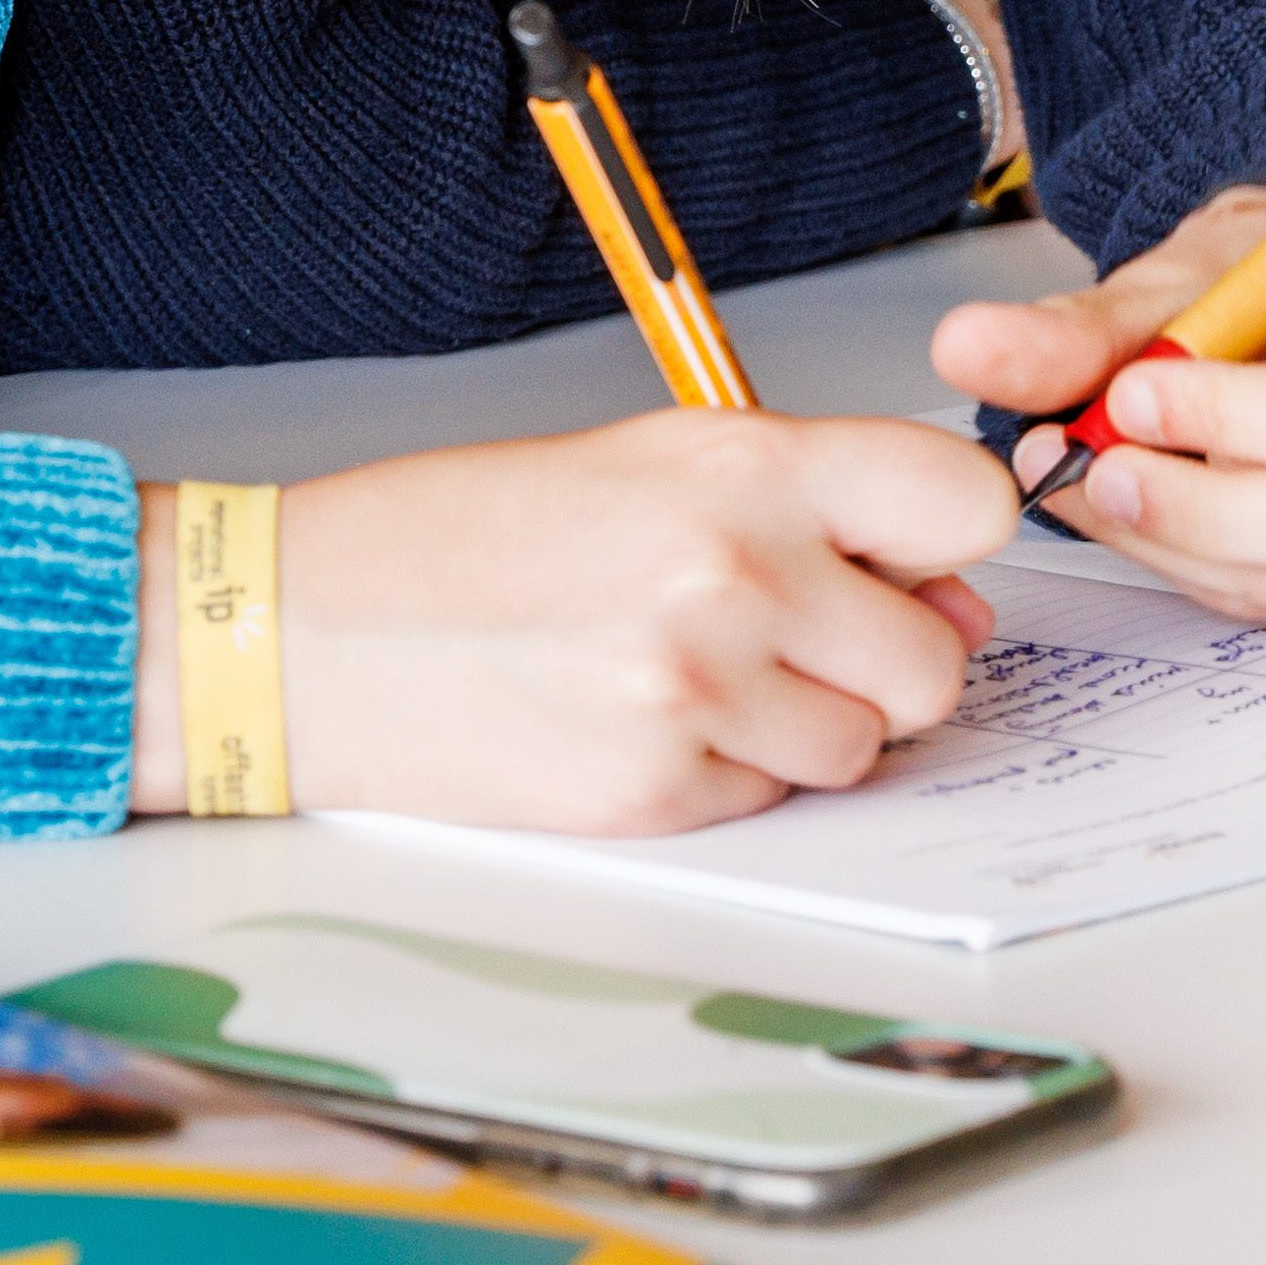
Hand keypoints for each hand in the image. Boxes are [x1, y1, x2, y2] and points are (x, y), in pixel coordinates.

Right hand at [152, 417, 1026, 835]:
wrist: (304, 632)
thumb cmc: (455, 538)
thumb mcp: (641, 463)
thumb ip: (802, 510)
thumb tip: (943, 596)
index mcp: (741, 466)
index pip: (961, 503)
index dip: (956, 540)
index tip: (922, 556)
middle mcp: (737, 573)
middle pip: (935, 662)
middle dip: (885, 665)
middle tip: (797, 639)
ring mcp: (700, 692)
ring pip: (863, 747)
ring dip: (806, 728)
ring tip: (695, 677)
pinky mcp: (659, 793)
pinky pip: (771, 801)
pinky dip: (729, 775)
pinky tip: (639, 722)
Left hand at [931, 196, 1265, 631]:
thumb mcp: (1190, 274)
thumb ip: (1082, 323)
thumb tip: (970, 349)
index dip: (1234, 420)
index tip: (1131, 396)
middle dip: (1209, 508)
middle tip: (1093, 471)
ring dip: (1194, 546)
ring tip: (1100, 487)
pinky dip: (1216, 573)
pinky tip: (1161, 520)